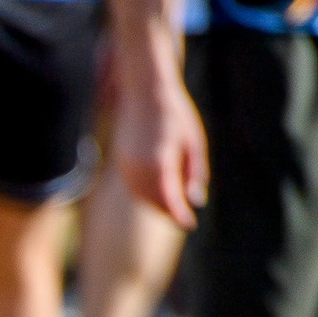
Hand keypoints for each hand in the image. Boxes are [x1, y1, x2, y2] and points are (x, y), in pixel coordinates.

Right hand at [112, 70, 208, 229]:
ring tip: (172, 209)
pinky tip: (157, 194)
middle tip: (184, 219)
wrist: (145, 92)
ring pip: (140, 196)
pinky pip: (133, 187)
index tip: (189, 224)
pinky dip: (144, 195)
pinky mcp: (121, 162)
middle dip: (168, 212)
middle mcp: (139, 165)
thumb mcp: (194, 142)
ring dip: (155, 205)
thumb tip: (196, 201)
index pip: (168, 196)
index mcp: (161, 159)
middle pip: (153, 200)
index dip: (178, 214)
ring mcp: (126, 164)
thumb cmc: (175, 115)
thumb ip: (194, 172)